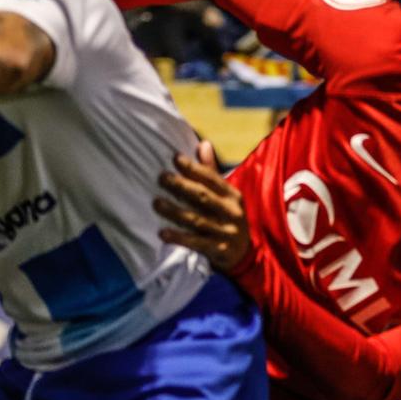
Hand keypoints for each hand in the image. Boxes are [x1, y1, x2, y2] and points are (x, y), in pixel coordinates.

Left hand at [156, 141, 250, 273]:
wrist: (244, 255)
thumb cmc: (227, 219)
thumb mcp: (226, 197)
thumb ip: (212, 172)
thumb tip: (203, 143)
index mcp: (233, 196)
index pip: (212, 179)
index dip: (193, 168)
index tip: (175, 158)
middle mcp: (232, 213)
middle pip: (203, 197)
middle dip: (181, 186)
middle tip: (162, 177)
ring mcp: (226, 232)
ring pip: (197, 220)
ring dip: (175, 211)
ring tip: (156, 203)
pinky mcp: (220, 250)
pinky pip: (196, 243)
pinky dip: (179, 238)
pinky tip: (163, 233)